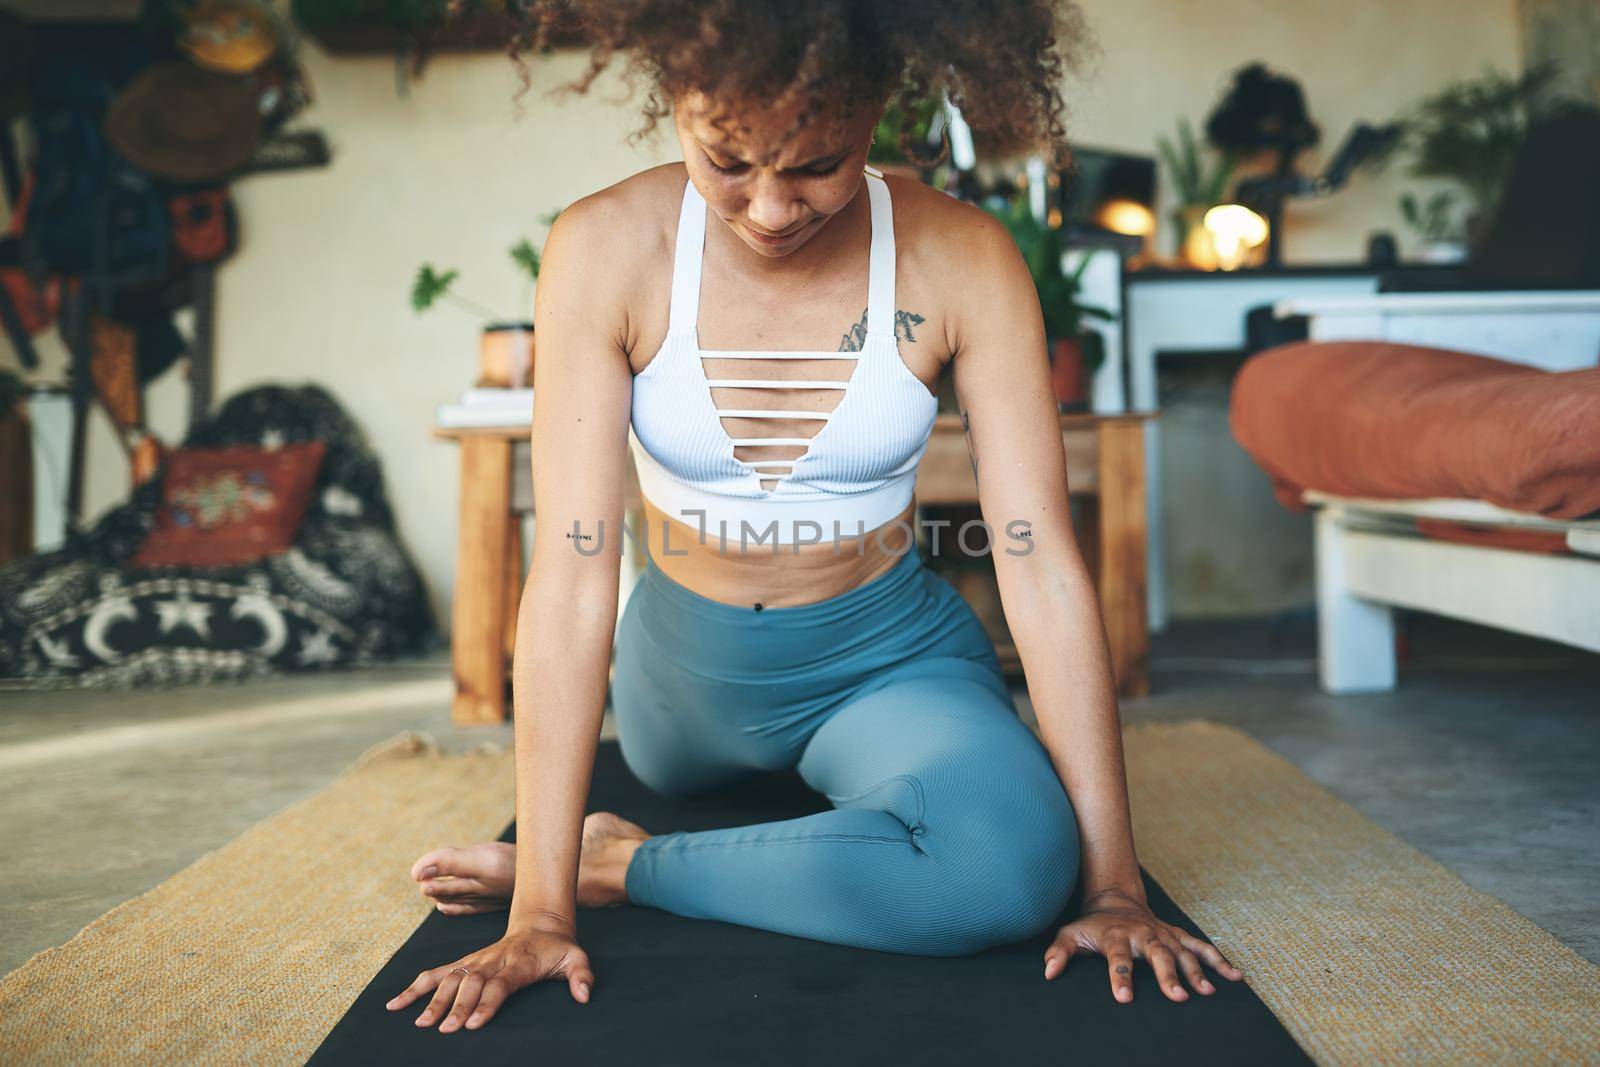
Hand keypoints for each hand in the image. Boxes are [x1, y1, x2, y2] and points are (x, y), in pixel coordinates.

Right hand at [385, 924, 594, 1031]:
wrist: (541, 924)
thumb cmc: (558, 948)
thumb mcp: (576, 958)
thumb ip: (581, 976)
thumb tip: (584, 995)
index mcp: (518, 963)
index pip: (500, 984)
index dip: (487, 1003)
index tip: (474, 1024)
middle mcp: (492, 960)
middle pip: (471, 984)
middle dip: (457, 1006)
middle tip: (443, 1030)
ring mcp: (475, 960)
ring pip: (449, 978)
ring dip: (432, 1000)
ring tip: (418, 1023)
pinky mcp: (464, 962)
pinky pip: (437, 973)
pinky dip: (415, 987)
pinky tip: (396, 1004)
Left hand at [1043, 887, 1242, 1003]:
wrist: (1115, 900)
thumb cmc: (1092, 926)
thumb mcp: (1070, 934)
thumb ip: (1059, 952)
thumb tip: (1048, 973)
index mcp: (1116, 936)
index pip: (1118, 958)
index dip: (1120, 977)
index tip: (1124, 998)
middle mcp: (1144, 934)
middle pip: (1157, 954)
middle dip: (1167, 975)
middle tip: (1178, 997)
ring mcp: (1163, 934)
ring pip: (1183, 952)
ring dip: (1196, 971)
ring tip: (1207, 993)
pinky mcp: (1177, 935)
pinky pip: (1200, 947)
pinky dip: (1218, 960)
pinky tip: (1234, 977)